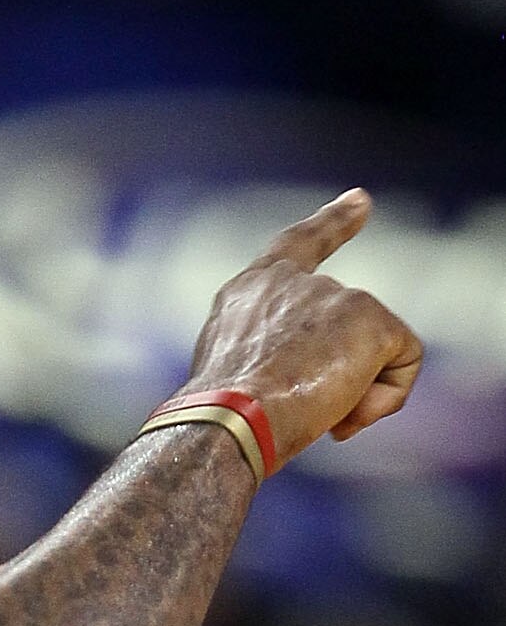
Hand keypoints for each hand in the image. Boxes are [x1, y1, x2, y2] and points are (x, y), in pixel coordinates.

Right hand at [181, 189, 420, 461]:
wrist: (228, 424)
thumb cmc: (219, 423)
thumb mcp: (231, 379)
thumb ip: (272, 359)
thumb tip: (316, 384)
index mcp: (251, 292)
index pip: (298, 245)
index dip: (334, 223)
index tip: (362, 200)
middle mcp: (294, 283)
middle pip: (349, 328)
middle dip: (342, 379)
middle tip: (306, 419)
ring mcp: (335, 295)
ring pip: (375, 351)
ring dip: (353, 396)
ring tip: (314, 418)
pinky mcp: (369, 318)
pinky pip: (405, 361)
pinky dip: (386, 398)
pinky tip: (346, 417)